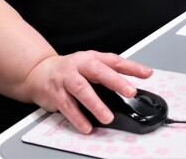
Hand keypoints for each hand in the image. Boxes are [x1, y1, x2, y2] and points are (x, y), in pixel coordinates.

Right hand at [22, 51, 153, 132]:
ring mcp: (66, 78)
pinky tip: (87, 126)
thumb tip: (135, 81)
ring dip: (96, 105)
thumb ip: (111, 72)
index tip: (147, 73)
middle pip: (99, 71)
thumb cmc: (70, 70)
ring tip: (108, 117)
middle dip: (116, 82)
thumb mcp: (91, 65)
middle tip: (130, 92)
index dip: (132, 66)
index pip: (115, 60)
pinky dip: (77, 117)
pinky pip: (67, 106)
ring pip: (82, 90)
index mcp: (92, 58)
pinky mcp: (55, 93)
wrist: (38, 72)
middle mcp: (79, 66)